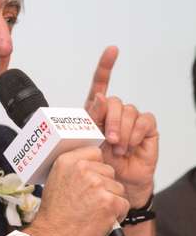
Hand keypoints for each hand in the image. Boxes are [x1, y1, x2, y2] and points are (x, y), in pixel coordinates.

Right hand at [27, 146, 128, 235]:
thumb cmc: (54, 214)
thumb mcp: (56, 180)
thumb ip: (74, 168)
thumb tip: (92, 164)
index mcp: (68, 161)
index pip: (95, 153)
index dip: (97, 168)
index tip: (93, 179)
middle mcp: (83, 169)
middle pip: (109, 171)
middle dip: (105, 186)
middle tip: (91, 201)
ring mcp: (97, 184)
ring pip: (118, 188)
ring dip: (111, 201)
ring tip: (94, 212)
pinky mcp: (109, 202)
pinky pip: (124, 204)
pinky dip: (117, 215)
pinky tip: (102, 220)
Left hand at [85, 47, 157, 206]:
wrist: (116, 184)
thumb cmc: (99, 165)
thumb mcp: (87, 142)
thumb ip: (92, 119)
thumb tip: (99, 96)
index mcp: (97, 112)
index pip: (101, 84)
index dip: (106, 66)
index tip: (112, 50)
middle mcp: (116, 113)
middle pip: (114, 101)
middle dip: (110, 120)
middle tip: (107, 141)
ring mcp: (132, 120)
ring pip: (129, 111)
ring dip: (121, 131)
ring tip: (117, 149)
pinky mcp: (147, 128)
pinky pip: (144, 121)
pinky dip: (134, 134)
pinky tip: (129, 146)